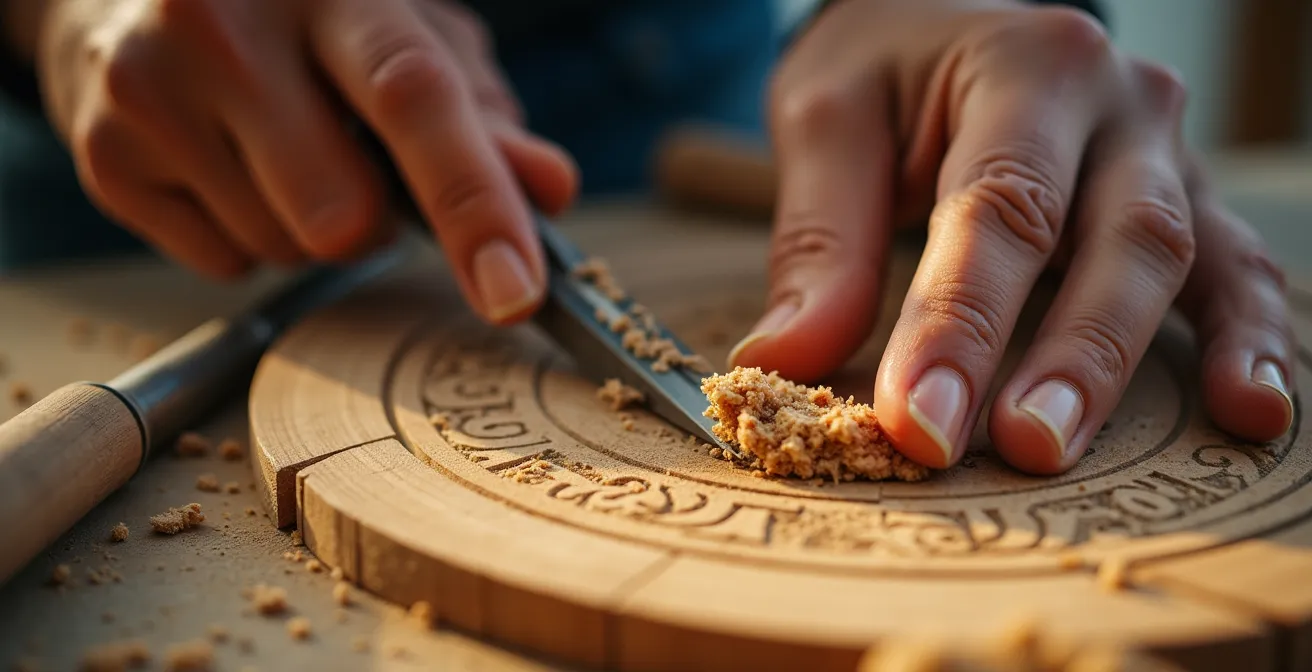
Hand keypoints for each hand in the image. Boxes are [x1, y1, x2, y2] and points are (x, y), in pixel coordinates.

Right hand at [32, 0, 576, 322]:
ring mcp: (149, 88)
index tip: (514, 292)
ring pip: (288, 251)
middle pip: (345, 216)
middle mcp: (226, 23)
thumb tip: (551, 190)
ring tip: (279, 150)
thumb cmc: (305, 21)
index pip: (413, 98)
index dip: (475, 202)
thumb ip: (481, 117)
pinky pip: (227, 264)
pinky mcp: (106, 157)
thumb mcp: (406, 39)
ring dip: (311, 227)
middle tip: (351, 160)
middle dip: (374, 221)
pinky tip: (228, 165)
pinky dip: (250, 236)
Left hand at [730, 0, 1293, 473]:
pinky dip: (1247, 337)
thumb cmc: (883, 70)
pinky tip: (1250, 408)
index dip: (960, 320)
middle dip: (1067, 354)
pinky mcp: (1182, 199)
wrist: (943, 20)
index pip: (998, 206)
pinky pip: (1236, 267)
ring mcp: (1164, 151)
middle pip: (1114, 236)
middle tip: (1022, 448)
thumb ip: (820, 240)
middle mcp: (1116, 104)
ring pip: (1179, 260)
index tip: (917, 418)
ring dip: (1137, 364)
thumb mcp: (829, 119)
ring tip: (1102, 447)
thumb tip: (784, 362)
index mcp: (1025, 67)